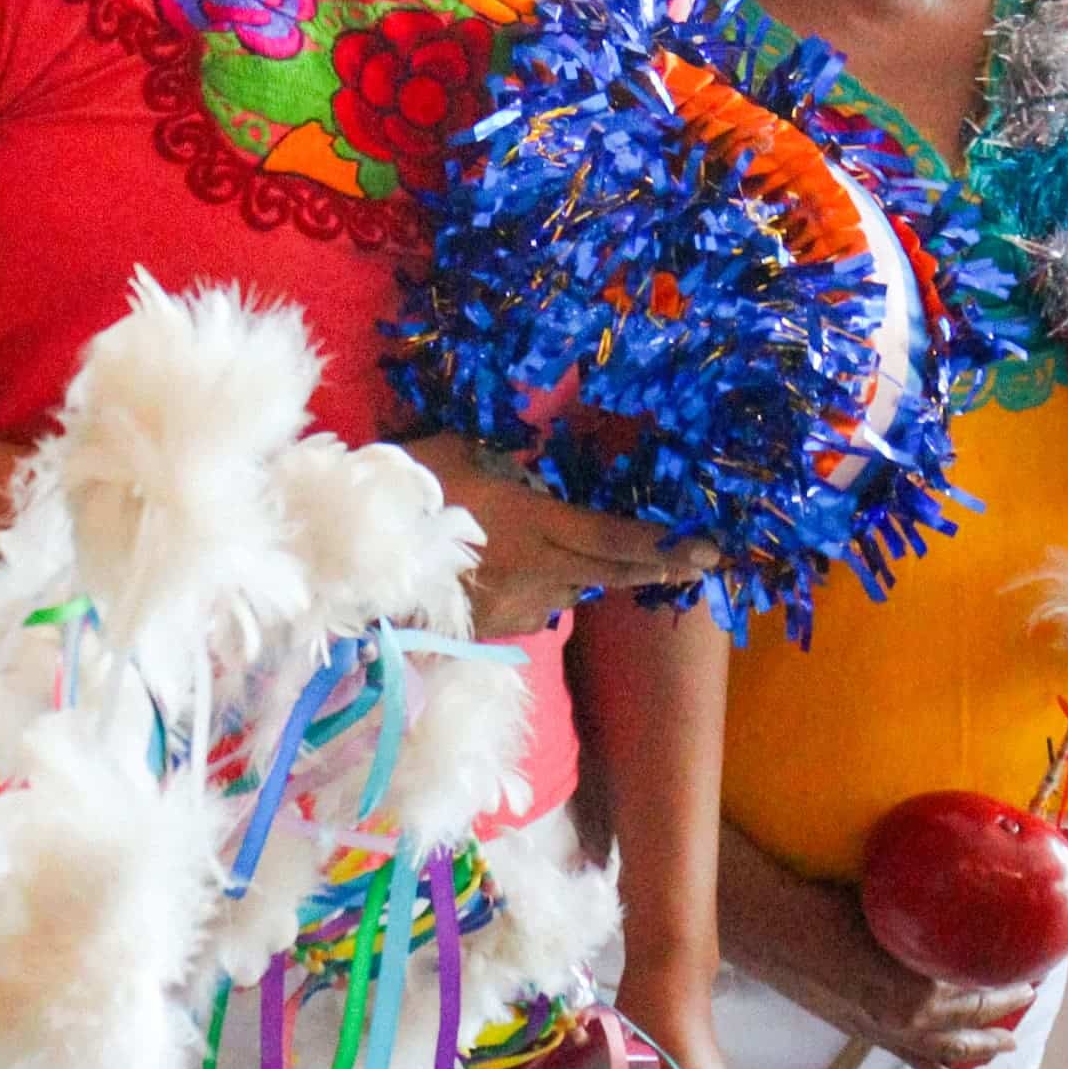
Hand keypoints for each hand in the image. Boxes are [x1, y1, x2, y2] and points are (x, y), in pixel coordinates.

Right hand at [400, 436, 718, 634]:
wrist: (359, 573)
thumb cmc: (405, 499)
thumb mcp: (454, 452)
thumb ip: (498, 452)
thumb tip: (527, 441)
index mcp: (535, 523)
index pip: (614, 537)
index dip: (663, 545)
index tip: (708, 550)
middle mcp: (540, 569)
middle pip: (609, 572)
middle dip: (654, 566)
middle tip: (693, 562)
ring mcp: (518, 604)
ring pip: (568, 587)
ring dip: (578, 572)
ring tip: (567, 554)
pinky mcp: (493, 627)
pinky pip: (532, 605)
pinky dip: (537, 590)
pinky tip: (511, 576)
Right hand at [727, 872, 1035, 1068]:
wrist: (778, 928)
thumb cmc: (832, 906)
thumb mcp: (897, 909)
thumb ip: (934, 921)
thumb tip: (967, 910)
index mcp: (921, 989)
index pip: (980, 995)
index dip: (1008, 987)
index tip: (1031, 975)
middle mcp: (908, 1019)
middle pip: (967, 1027)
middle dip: (999, 1021)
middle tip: (1026, 1003)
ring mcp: (884, 1030)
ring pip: (940, 1050)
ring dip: (973, 1050)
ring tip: (997, 1048)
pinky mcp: (861, 1031)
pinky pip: (903, 1057)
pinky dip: (926, 1067)